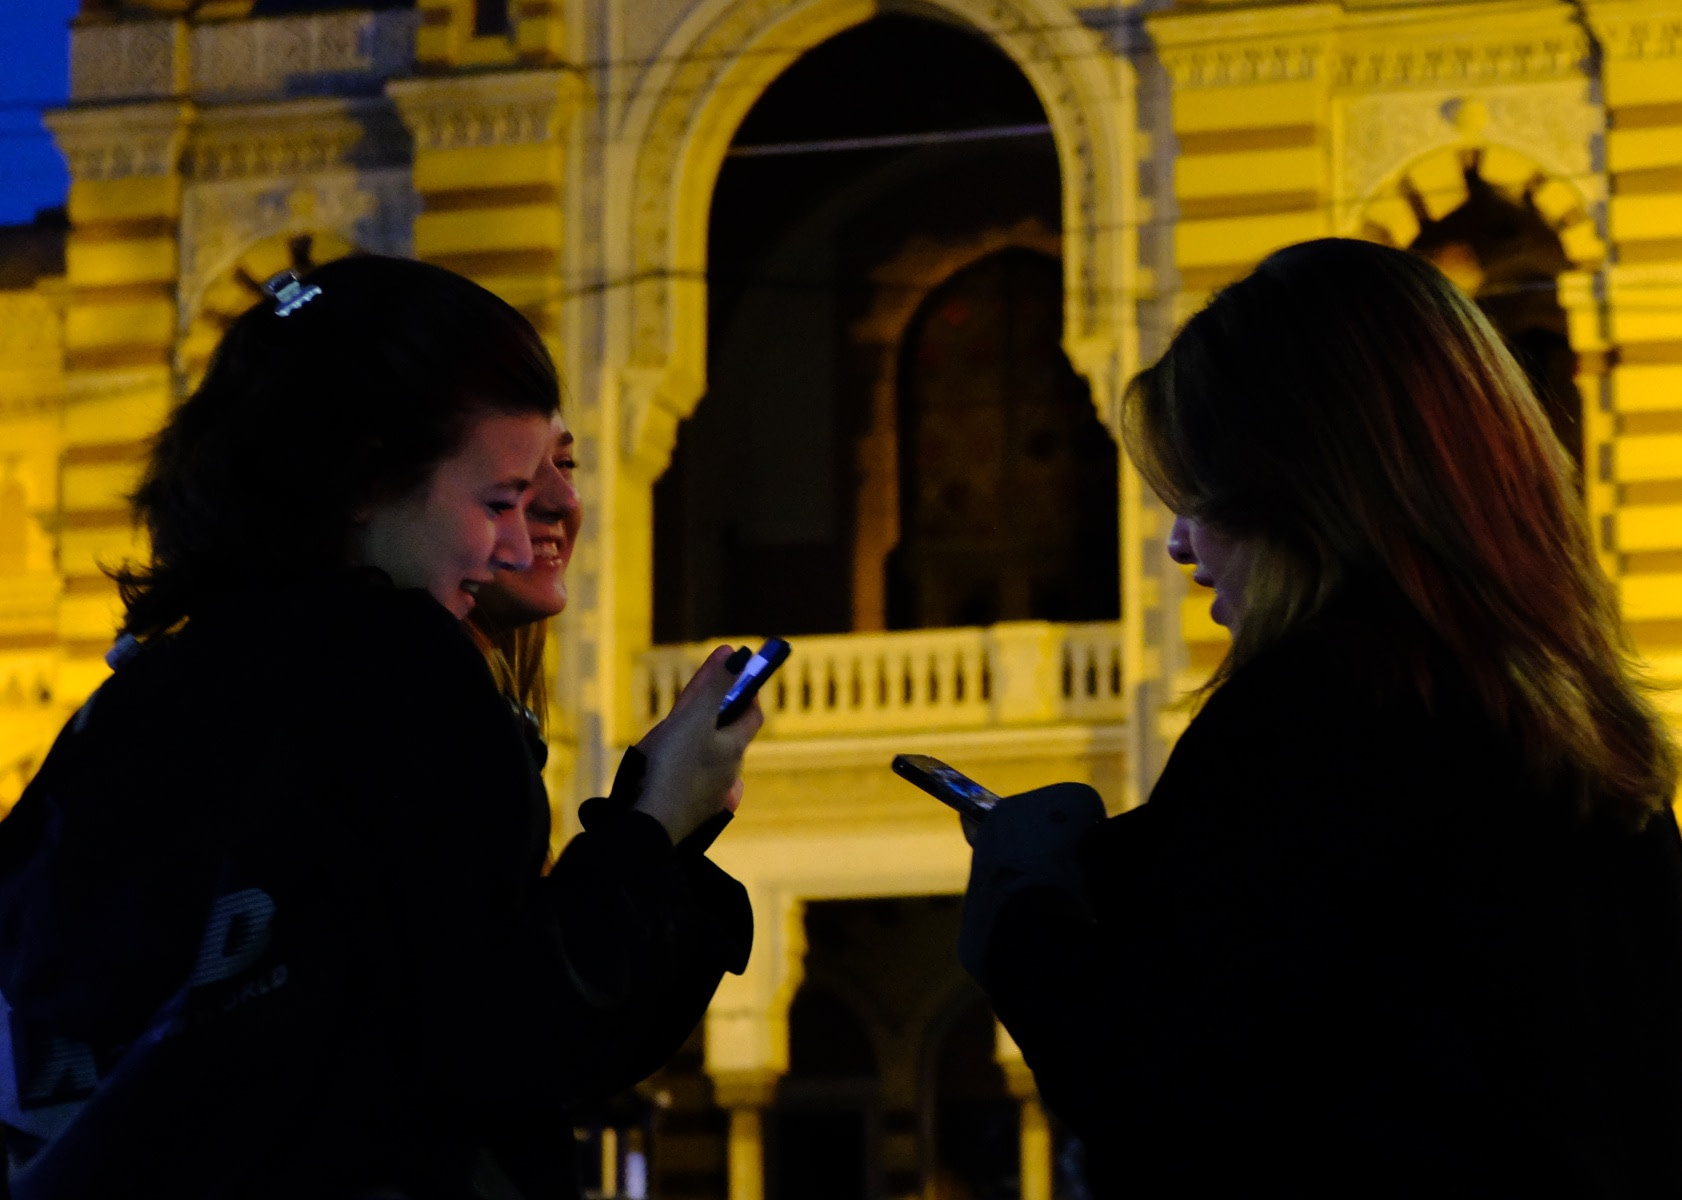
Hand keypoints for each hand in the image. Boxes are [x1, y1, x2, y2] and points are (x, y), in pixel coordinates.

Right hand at [633, 645, 763, 842]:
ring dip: (699, 741)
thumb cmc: (675, 767)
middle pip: (728, 735)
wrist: (652, 825)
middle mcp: (728, 773)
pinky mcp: (689, 811)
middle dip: (716, 713)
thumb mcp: (695, 718)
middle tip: (698, 698)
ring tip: (676, 731)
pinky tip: (667, 766)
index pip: (751, 713)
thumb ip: (715, 687)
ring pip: (709, 759)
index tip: (736, 676)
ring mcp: (710, 795)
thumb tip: (738, 656)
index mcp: (734, 748)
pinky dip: (683, 765)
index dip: (746, 692)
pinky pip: (691, 779)